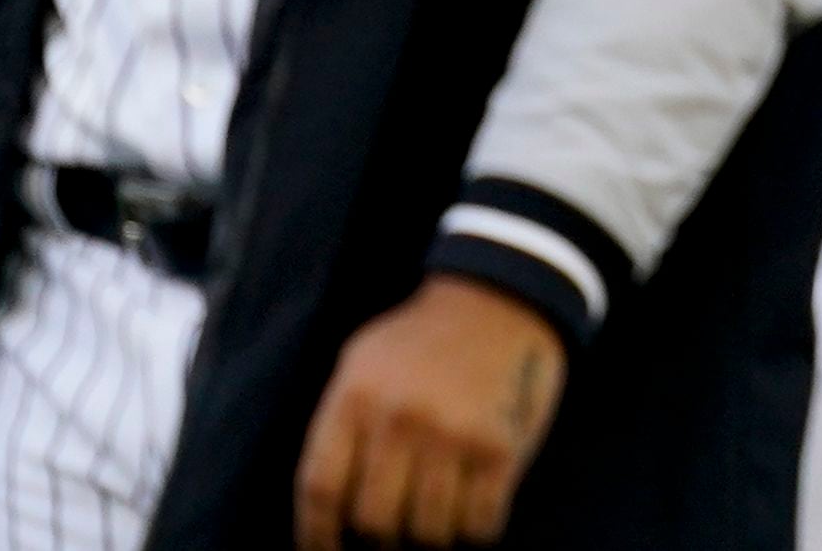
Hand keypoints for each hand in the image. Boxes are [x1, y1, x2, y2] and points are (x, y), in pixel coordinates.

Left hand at [293, 274, 564, 549]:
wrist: (503, 296)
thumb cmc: (422, 340)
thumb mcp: (362, 362)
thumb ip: (340, 425)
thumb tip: (326, 508)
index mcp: (358, 396)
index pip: (321, 489)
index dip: (317, 535)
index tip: (328, 549)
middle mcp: (402, 418)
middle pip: (374, 519)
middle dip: (380, 539)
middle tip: (390, 535)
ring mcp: (454, 434)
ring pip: (428, 531)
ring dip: (429, 538)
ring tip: (432, 524)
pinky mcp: (501, 447)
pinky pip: (479, 523)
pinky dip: (474, 532)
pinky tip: (472, 515)